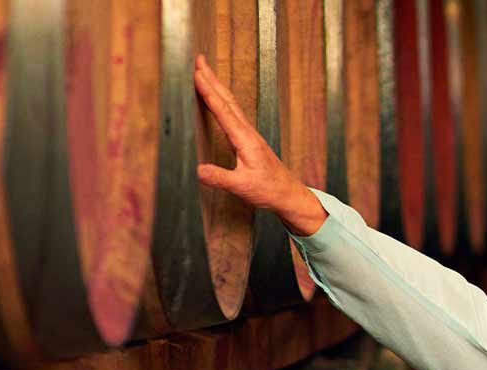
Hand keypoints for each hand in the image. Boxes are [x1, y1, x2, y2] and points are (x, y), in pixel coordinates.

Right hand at [192, 55, 327, 235]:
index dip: (209, 92)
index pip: (223, 111)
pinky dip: (223, 101)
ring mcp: (250, 135)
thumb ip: (220, 178)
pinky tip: (219, 100)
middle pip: (227, 100)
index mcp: (245, 140)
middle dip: (212, 79)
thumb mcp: (242, 186)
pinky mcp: (250, 140)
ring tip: (205, 72)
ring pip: (231, 104)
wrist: (289, 194)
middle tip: (199, 59)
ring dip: (217, 86)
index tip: (197, 74)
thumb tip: (198, 170)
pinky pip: (234, 113)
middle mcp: (248, 133)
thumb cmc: (269, 190)